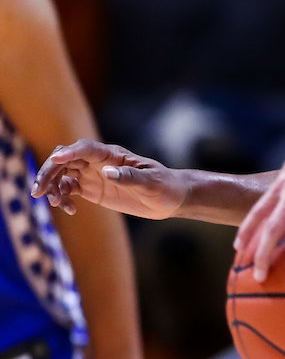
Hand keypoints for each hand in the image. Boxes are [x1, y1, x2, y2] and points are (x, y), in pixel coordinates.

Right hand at [32, 140, 186, 219]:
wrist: (170, 199)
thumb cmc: (165, 186)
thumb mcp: (151, 183)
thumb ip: (130, 177)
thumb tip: (108, 172)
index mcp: (113, 155)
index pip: (85, 148)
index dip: (69, 153)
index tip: (55, 160)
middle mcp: (98, 162)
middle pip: (65, 160)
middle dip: (49, 171)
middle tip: (39, 191)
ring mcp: (93, 175)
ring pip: (63, 174)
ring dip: (52, 186)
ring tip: (55, 203)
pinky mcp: (92, 189)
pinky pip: (69, 189)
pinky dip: (63, 197)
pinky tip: (69, 210)